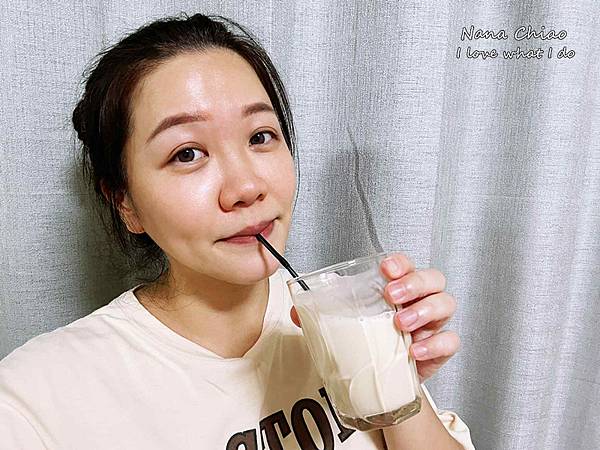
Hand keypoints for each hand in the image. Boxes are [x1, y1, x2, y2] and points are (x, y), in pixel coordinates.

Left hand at [289, 252, 459, 383]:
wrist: (383, 380)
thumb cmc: (370, 342)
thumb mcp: (347, 325)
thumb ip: (324, 315)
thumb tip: (296, 310)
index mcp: (399, 288)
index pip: (406, 265)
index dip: (401, 262)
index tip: (386, 268)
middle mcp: (420, 301)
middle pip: (433, 279)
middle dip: (414, 283)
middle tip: (392, 295)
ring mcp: (433, 324)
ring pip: (445, 304)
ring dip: (424, 310)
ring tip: (400, 323)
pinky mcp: (439, 349)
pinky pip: (450, 341)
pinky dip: (434, 344)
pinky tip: (414, 350)